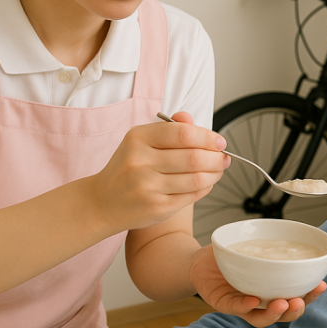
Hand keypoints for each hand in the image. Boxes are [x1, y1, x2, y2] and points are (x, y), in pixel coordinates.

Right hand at [89, 112, 228, 233]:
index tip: (219, 141)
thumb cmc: (127, 168)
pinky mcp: (156, 207)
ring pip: (197, 178)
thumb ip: (169, 129)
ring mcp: (148, 186)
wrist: (102, 202)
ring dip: (215, 173)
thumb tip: (192, 120)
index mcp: (138, 138)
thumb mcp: (141, 141)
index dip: (207, 137)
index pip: (182, 133)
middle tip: (224, 157)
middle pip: (193, 157)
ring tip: (219, 169)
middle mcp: (140, 161)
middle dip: (217, 157)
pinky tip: (207, 182)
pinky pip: (192, 195)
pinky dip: (206, 187)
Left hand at [189, 245, 326, 326]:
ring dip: (273, 313)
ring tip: (282, 303)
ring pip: (260, 318)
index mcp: (271, 289)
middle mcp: (259, 301)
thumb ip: (273, 242)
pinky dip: (244, 306)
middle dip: (295, 310)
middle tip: (301, 301)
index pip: (295, 296)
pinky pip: (234, 308)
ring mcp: (241, 304)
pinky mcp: (221, 303)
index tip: (322, 284)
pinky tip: (253, 301)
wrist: (199, 259)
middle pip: (282, 313)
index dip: (310, 295)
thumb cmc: (230, 254)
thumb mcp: (255, 245)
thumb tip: (300, 228)